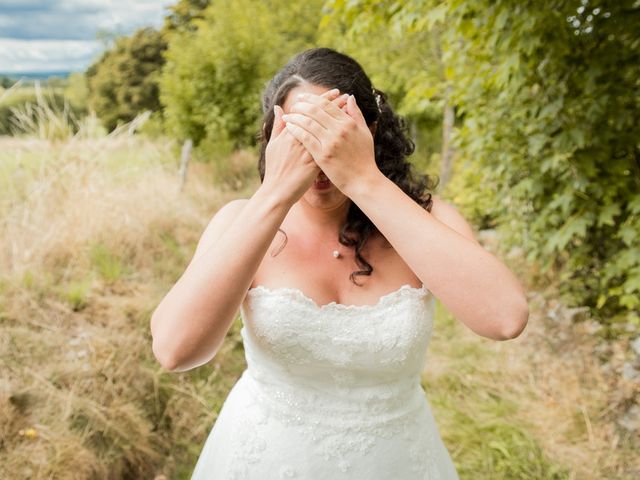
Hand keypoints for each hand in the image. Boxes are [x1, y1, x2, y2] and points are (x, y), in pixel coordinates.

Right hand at [262, 89, 348, 204]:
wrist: (278, 191)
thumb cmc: (275, 168)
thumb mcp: (273, 145)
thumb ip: (278, 126)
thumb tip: (279, 108)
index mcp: (291, 133)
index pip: (310, 110)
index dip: (323, 99)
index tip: (335, 92)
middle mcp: (301, 140)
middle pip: (322, 117)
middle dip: (335, 104)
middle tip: (346, 95)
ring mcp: (309, 152)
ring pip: (328, 131)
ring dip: (340, 119)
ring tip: (351, 110)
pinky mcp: (315, 164)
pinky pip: (331, 149)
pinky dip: (340, 139)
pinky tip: (349, 132)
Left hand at [281, 92, 379, 196]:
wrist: (363, 181)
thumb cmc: (364, 157)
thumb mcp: (364, 133)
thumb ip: (356, 114)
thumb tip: (350, 98)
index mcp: (348, 123)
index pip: (327, 105)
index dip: (312, 99)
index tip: (303, 97)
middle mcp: (339, 130)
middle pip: (315, 111)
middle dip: (301, 105)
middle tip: (293, 105)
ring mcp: (330, 143)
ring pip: (308, 123)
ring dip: (295, 117)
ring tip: (288, 116)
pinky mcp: (323, 155)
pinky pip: (305, 138)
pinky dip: (296, 130)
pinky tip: (289, 128)